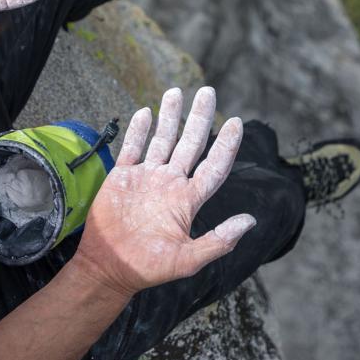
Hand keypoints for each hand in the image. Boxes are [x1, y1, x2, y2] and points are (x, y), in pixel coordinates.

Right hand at [72, 86, 255, 297]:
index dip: (226, 145)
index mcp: (188, 200)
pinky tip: (145, 113)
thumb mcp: (189, 259)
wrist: (109, 268)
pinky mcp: (122, 177)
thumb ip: (219, 240)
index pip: (214, 166)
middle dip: (199, 117)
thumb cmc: (149, 268)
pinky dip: (138, 131)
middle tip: (208, 91)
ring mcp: (146, 178)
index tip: (237, 123)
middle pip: (190, 143)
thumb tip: (250, 220)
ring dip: (169, 116)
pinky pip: (132, 148)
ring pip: (162, 139)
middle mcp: (170, 184)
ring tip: (175, 92)